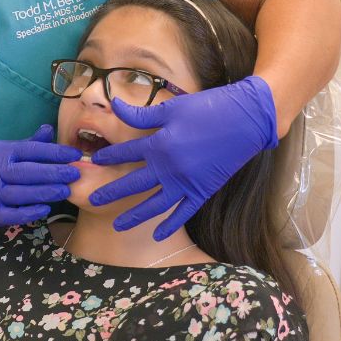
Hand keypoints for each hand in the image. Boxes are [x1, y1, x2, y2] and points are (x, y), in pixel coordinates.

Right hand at [0, 124, 80, 226]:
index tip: (74, 154)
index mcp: (2, 153)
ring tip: (65, 191)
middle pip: (27, 172)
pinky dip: (29, 212)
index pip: (31, 151)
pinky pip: (12, 214)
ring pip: (21, 193)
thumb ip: (28, 144)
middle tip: (74, 173)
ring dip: (45, 192)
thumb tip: (49, 129)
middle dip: (53, 172)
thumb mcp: (3, 150)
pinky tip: (45, 208)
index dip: (54, 152)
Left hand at [89, 76, 278, 239]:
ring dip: (135, 215)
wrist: (246, 119)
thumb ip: (141, 114)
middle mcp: (169, 168)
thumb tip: (114, 105)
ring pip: (155, 205)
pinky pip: (183, 212)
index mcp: (160, 145)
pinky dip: (170, 224)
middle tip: (93, 200)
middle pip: (134, 183)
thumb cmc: (208, 109)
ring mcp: (187, 183)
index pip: (127, 154)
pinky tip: (156, 234)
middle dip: (112, 192)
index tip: (95, 162)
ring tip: (118, 225)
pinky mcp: (203, 190)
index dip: (109, 157)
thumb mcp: (172, 108)